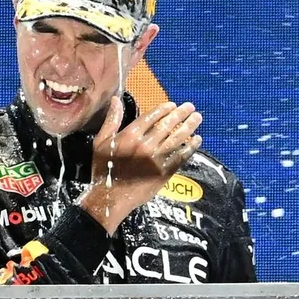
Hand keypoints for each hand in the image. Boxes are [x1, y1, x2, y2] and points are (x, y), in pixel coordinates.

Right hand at [79, 97, 201, 233]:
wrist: (110, 199)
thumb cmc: (103, 170)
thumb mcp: (100, 142)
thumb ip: (111, 120)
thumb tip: (116, 99)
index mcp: (130, 135)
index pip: (151, 116)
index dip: (164, 109)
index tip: (173, 105)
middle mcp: (145, 144)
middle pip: (167, 125)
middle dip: (181, 114)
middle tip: (191, 107)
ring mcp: (156, 159)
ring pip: (177, 138)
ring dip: (189, 126)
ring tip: (197, 118)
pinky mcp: (164, 172)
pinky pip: (181, 157)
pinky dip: (190, 147)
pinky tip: (197, 140)